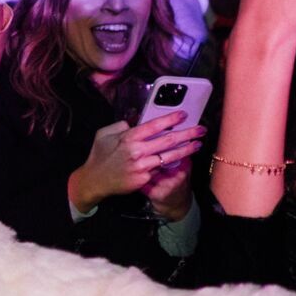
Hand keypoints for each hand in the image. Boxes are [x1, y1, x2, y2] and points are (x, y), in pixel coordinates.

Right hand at [69, 112, 207, 212]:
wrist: (95, 180)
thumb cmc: (99, 155)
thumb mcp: (104, 134)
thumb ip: (121, 125)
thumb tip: (137, 120)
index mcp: (128, 137)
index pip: (154, 125)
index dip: (171, 119)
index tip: (184, 115)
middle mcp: (137, 151)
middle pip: (168, 140)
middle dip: (188, 133)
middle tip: (201, 129)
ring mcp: (141, 166)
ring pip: (169, 156)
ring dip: (187, 150)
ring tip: (198, 144)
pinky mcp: (144, 179)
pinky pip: (160, 169)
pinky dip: (171, 164)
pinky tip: (181, 160)